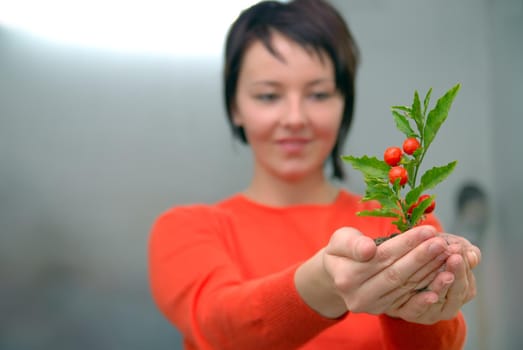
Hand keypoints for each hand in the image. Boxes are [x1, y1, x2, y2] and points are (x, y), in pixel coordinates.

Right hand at [322, 225, 449, 314]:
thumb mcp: (340, 240)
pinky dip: (429, 286)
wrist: (336, 275)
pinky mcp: (385, 310)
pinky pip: (411, 297)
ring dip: (430, 271)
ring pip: (406, 287)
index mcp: (345, 276)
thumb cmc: (341, 251)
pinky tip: (445, 278)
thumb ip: (352, 243)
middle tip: (442, 243)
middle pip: (397, 274)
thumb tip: (368, 249)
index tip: (428, 230)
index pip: (382, 257)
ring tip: (447, 255)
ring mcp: (372, 306)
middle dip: (422, 257)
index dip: (407, 243)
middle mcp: (358, 296)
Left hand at [383, 233, 479, 323]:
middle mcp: (448, 303)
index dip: (465, 266)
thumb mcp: (441, 246)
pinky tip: (430, 296)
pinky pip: (417, 310)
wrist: (390, 275)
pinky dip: (424, 303)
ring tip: (446, 275)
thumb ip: (459, 249)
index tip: (462, 250)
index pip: (467, 280)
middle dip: (457, 274)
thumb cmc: (423, 256)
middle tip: (456, 258)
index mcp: (460, 288)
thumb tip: (474, 255)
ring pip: (440, 302)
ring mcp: (431, 311)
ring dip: (442, 288)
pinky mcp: (411, 314)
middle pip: (457, 292)